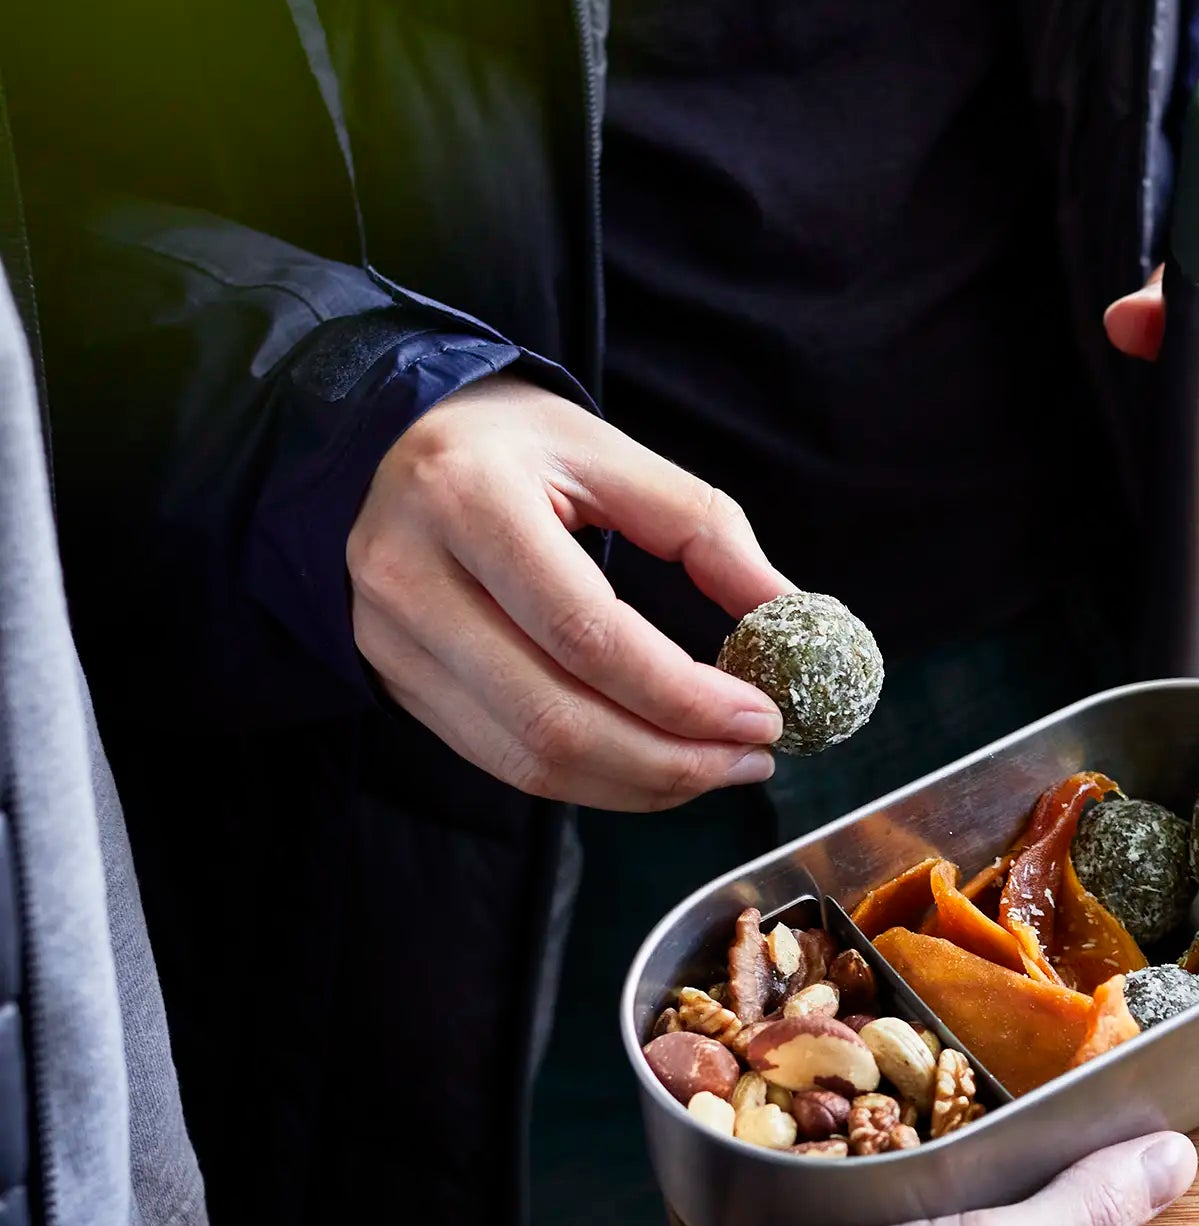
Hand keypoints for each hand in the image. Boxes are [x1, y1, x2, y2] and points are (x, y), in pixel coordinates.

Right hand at [348, 377, 788, 807]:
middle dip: (670, 759)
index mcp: (468, 501)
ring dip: (637, 783)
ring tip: (715, 768)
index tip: (763, 716)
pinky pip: (502, 762)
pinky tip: (651, 763)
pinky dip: (590, 779)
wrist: (381, 441)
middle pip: (553, 719)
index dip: (682, 694)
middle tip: (752, 760)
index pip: (587, 633)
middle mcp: (410, 579)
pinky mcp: (394, 682)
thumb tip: (791, 614)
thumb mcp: (606, 451)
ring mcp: (390, 642)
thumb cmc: (507, 441)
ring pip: (526, 760)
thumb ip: (702, 529)